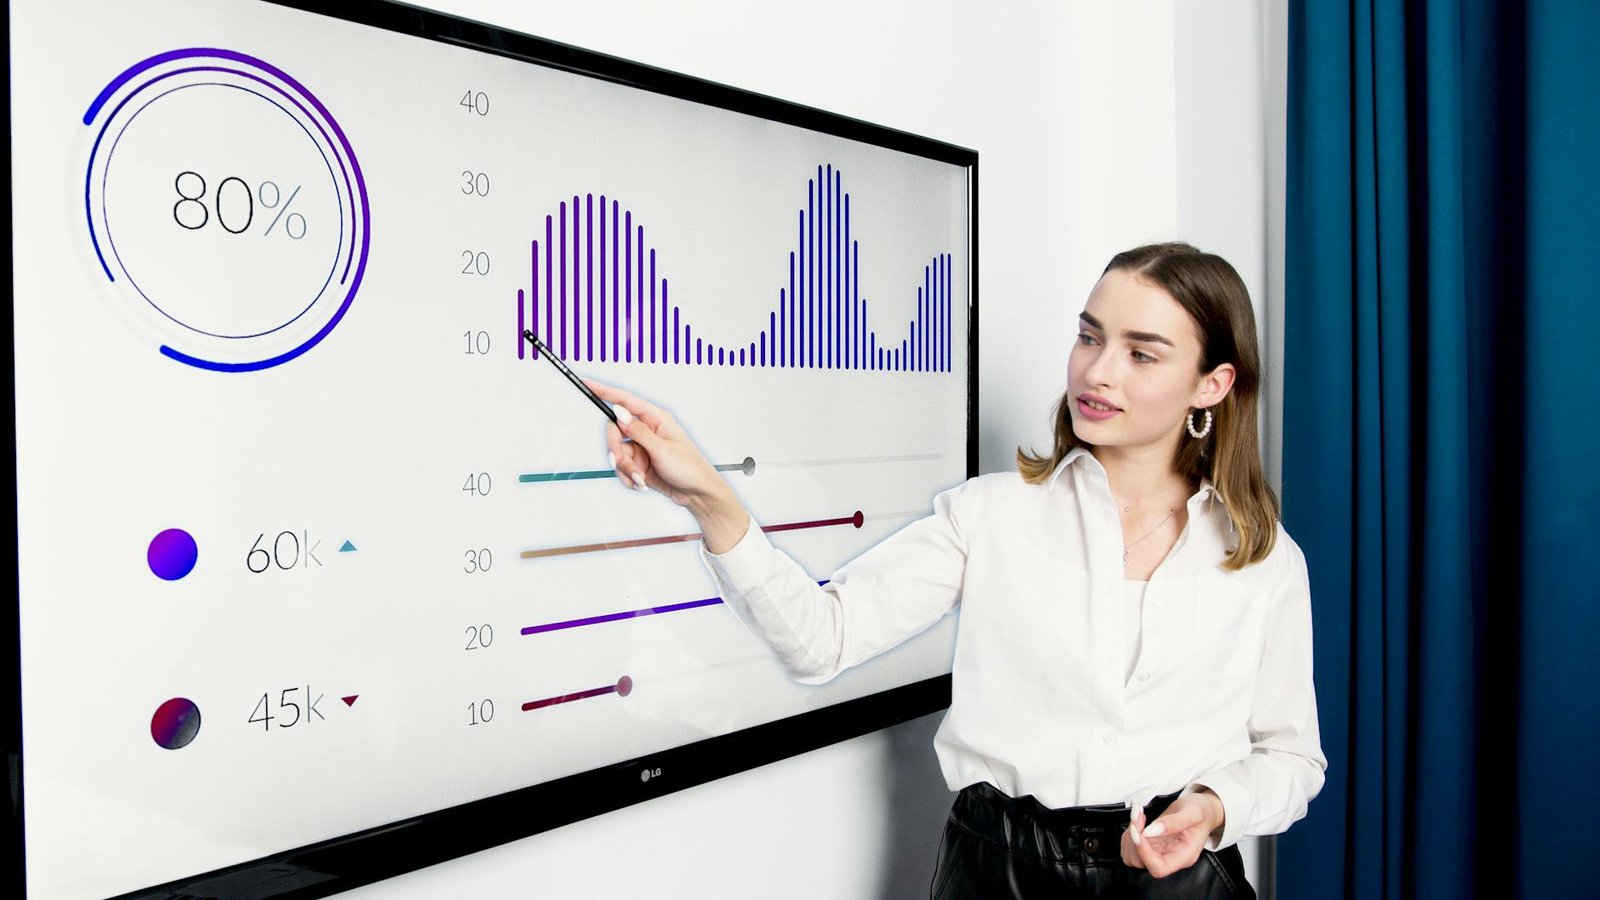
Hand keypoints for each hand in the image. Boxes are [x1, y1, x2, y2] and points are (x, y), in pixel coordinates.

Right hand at [586, 380, 749, 552]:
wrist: (696, 494)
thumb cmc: (690, 469)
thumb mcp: (663, 450)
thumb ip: (639, 431)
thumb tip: (620, 413)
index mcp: (656, 419)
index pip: (625, 400)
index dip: (604, 391)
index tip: (587, 383)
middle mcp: (647, 430)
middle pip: (614, 431)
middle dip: (616, 451)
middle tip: (623, 463)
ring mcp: (641, 447)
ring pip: (616, 453)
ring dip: (626, 469)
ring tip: (641, 478)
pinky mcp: (638, 463)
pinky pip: (621, 468)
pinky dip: (628, 477)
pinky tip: (641, 483)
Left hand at [1120, 789, 1224, 877]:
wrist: (1203, 809)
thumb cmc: (1202, 812)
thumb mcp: (1192, 813)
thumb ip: (1173, 822)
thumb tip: (1149, 831)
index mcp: (1183, 856)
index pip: (1158, 868)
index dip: (1143, 852)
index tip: (1138, 831)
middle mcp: (1169, 857)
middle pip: (1141, 862)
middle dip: (1134, 839)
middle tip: (1138, 816)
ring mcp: (1159, 852)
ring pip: (1132, 856)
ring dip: (1129, 836)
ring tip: (1138, 816)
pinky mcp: (1151, 844)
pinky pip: (1131, 846)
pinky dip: (1129, 833)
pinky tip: (1138, 820)